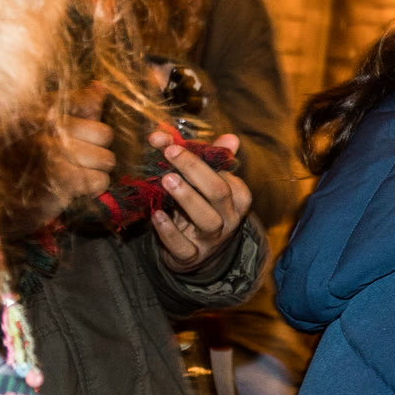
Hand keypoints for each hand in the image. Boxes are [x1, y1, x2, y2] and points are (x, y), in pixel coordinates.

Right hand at [38, 85, 116, 222]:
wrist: (0, 201)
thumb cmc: (27, 162)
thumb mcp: (43, 128)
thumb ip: (75, 107)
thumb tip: (100, 87)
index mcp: (39, 108)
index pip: (87, 102)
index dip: (91, 123)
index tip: (79, 136)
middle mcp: (43, 124)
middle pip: (104, 133)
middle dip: (97, 152)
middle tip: (76, 161)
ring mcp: (49, 149)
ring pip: (106, 158)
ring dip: (95, 171)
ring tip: (73, 174)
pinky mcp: (57, 176)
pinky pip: (100, 180)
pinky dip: (92, 188)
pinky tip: (73, 188)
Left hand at [149, 130, 252, 273]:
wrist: (196, 255)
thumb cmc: (201, 211)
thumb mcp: (206, 187)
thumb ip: (212, 160)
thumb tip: (231, 137)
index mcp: (237, 197)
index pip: (224, 172)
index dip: (201, 155)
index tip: (172, 142)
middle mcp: (229, 218)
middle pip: (219, 192)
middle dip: (195, 169)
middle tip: (170, 152)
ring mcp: (212, 239)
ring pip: (207, 219)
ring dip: (187, 198)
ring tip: (166, 179)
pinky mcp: (192, 257)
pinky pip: (184, 246)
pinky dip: (169, 231)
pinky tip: (156, 215)